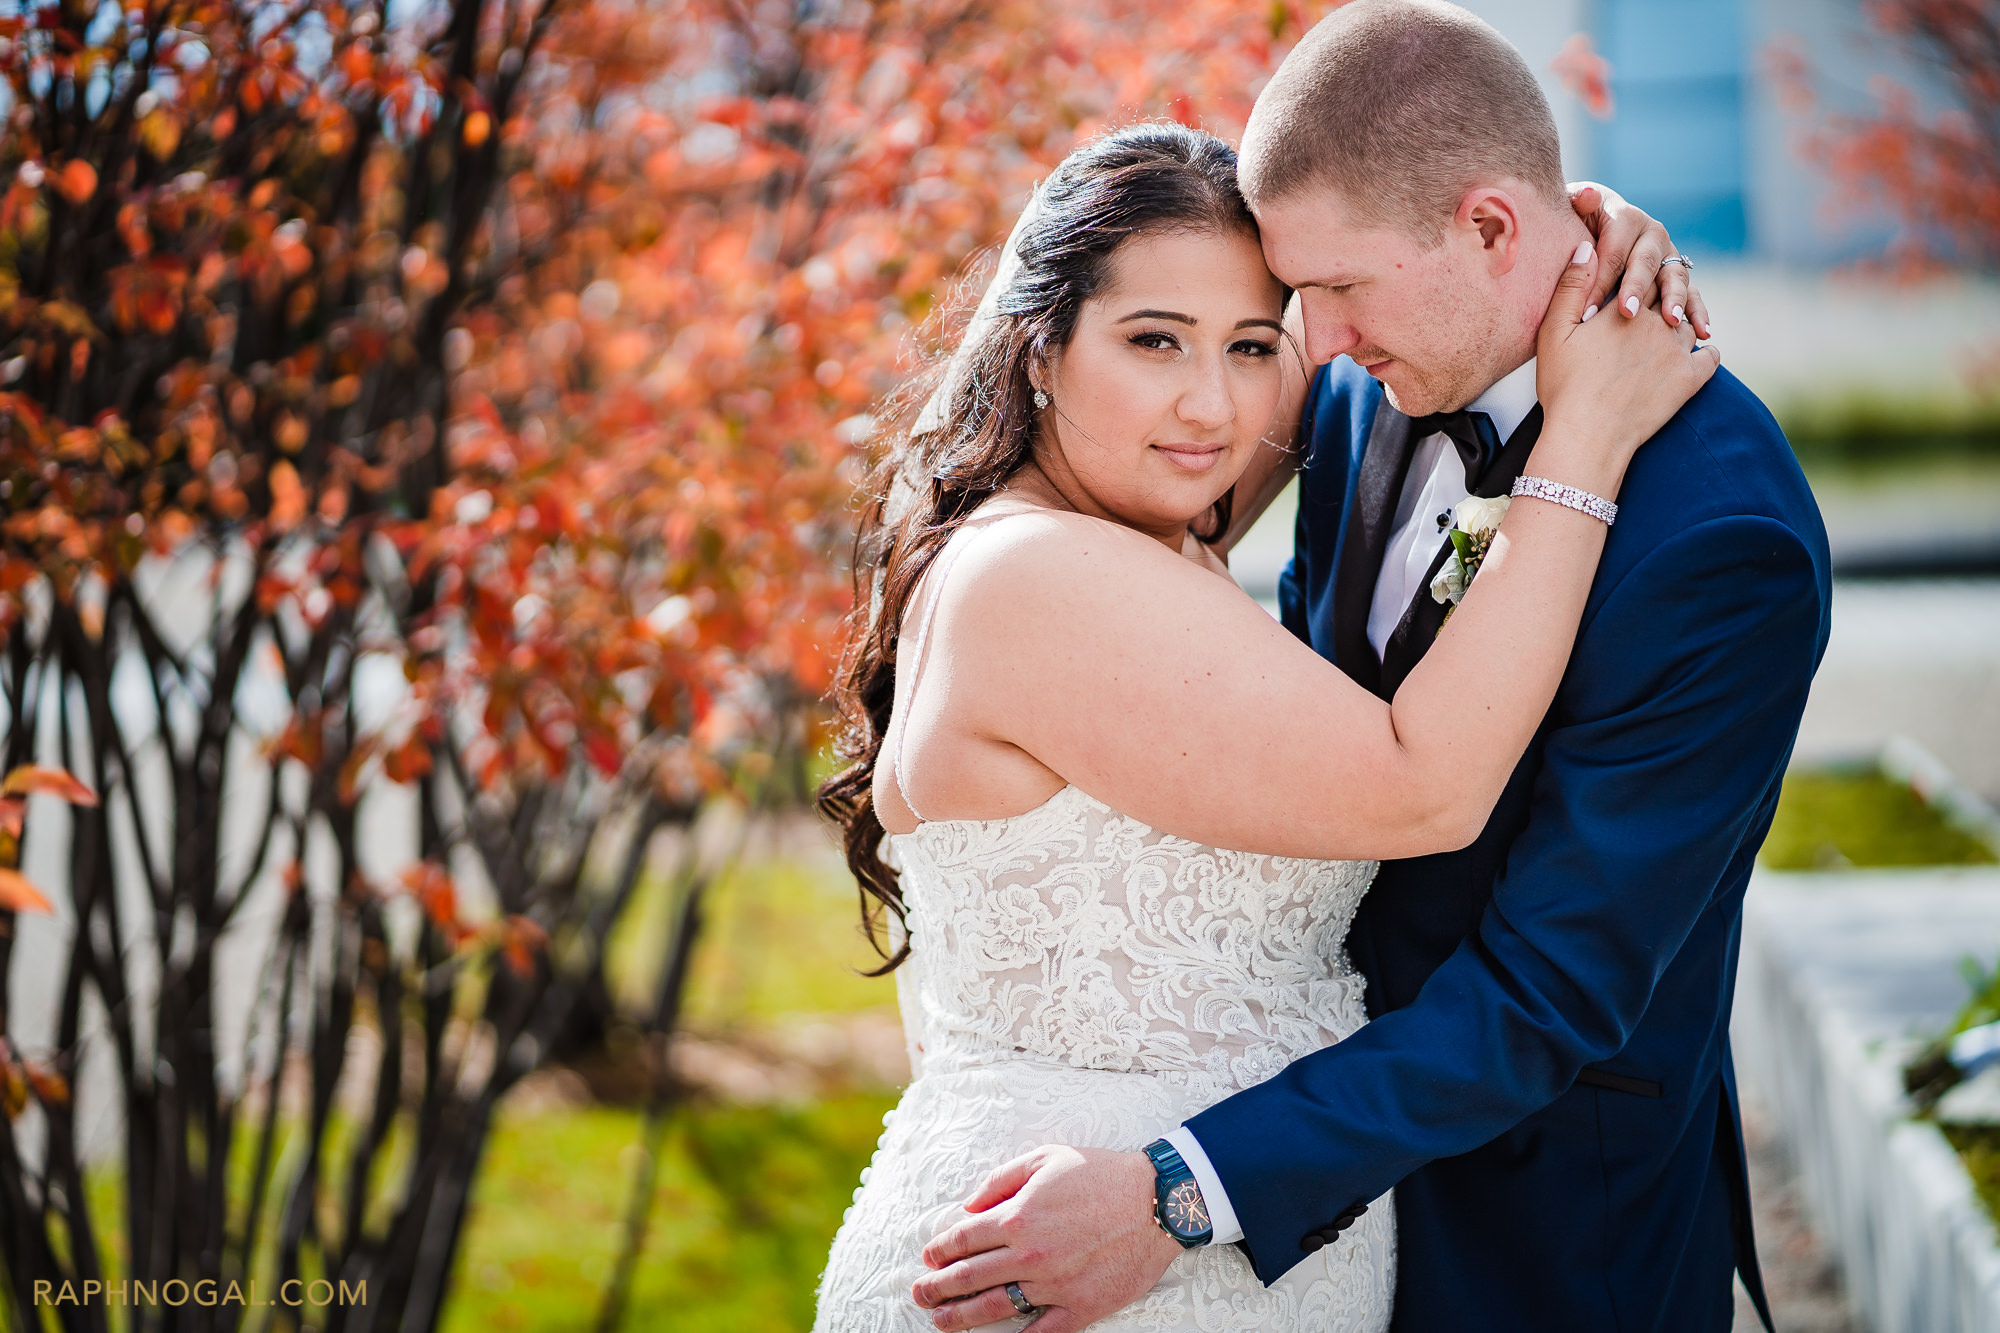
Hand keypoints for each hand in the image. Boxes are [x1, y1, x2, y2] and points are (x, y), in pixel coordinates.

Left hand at [911, 1146, 1182, 1332]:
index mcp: (1018, 1216)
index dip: (939, 1250)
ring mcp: (1054, 1286)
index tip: (928, 1258)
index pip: (963, 1239)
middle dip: (937, 1288)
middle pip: (968, 1277)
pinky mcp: (1080, 1309)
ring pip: (994, 1308)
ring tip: (940, 1322)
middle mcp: (1030, 1255)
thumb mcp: (1045, 1158)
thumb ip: (1000, 1180)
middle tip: (919, 1294)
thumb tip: (969, 1206)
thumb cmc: (1100, 1174)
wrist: (1158, 1202)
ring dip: (960, 1317)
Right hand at [1530, 240, 1719, 497]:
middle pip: (1668, 296)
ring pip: (1688, 323)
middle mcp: (1658, 322)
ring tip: (1668, 330)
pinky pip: (1711, 356)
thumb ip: (1571, 285)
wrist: (1588, 435)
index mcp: (1626, 306)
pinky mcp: (1690, 379)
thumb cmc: (1564, 384)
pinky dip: (1705, 352)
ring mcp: (1678, 351)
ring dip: (1680, 322)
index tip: (1626, 286)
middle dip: (1659, 297)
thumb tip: (1588, 245)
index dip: (1635, 278)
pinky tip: (1695, 353)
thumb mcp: (1554, 331)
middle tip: (1648, 305)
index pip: (1642, 275)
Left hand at [1566, 181, 1711, 336]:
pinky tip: (1702, 332)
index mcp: (1626, 218)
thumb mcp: (1571, 209)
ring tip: (1672, 322)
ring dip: (1676, 299)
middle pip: (1645, 263)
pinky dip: (1698, 312)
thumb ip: (1577, 201)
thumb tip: (1587, 196)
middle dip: (1636, 289)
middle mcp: (1652, 234)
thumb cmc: (1574, 227)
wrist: (1591, 230)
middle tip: (1626, 314)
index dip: (1599, 281)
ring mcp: (1668, 255)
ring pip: (1674, 276)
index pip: (1613, 252)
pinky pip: (1691, 293)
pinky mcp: (1676, 274)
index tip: (1586, 312)